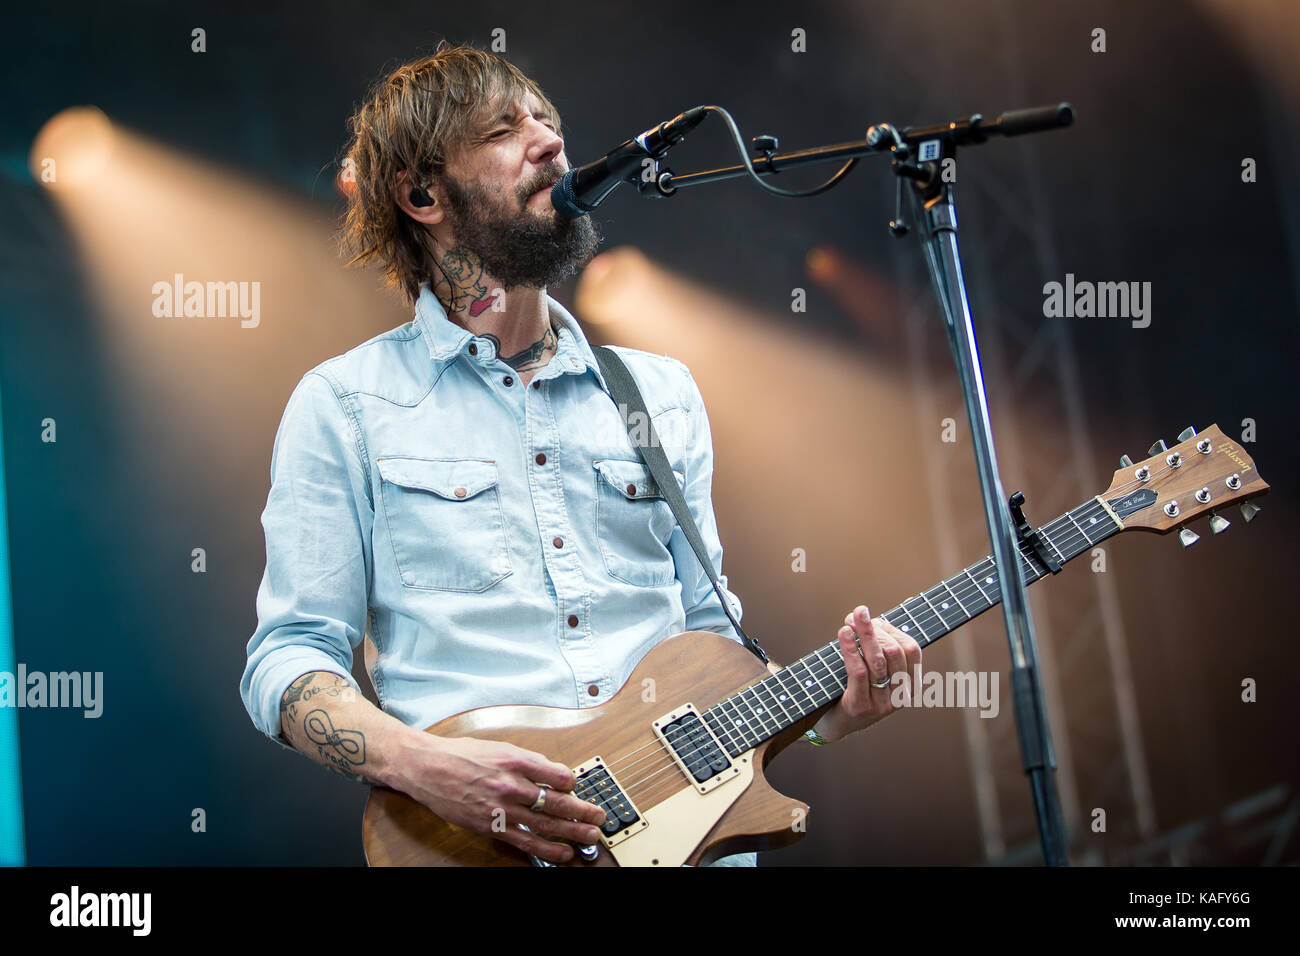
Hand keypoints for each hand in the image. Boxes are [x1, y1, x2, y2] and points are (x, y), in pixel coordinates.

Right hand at [389, 732, 607, 863]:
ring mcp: (501, 809)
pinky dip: (546, 850)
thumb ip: (529, 760)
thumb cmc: (463, 755)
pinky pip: (525, 842)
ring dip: (572, 833)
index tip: (577, 785)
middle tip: (600, 816)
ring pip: (545, 826)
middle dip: (583, 811)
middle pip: (556, 802)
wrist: (428, 768)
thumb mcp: (500, 747)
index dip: (572, 782)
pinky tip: (562, 854)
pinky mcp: (491, 827)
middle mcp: (511, 785)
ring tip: (590, 837)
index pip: (557, 774)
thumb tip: (553, 773)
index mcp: (516, 760)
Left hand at [816, 605, 921, 741]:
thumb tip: (898, 604)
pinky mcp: (860, 707)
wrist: (835, 723)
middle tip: (856, 615)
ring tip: (850, 618)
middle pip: (894, 651)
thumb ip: (883, 641)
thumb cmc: (856, 687)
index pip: (912, 649)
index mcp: (911, 684)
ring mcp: (882, 704)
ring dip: (863, 634)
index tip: (874, 618)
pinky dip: (850, 649)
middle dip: (874, 629)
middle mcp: (901, 696)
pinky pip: (858, 672)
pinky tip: (844, 634)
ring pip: (877, 660)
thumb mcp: (875, 666)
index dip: (892, 628)